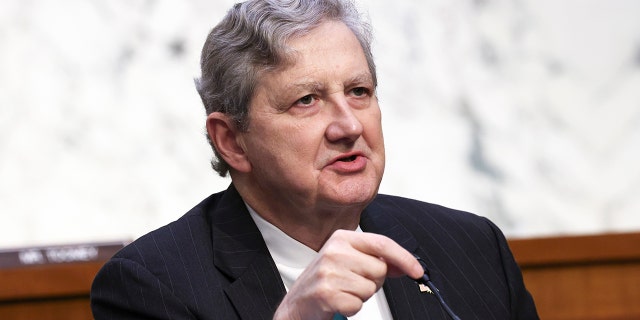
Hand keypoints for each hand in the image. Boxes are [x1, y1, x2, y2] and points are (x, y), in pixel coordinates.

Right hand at [272, 230, 422, 319]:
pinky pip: (357, 304)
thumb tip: (407, 265)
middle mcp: (334, 251)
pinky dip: (351, 307)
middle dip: (373, 281)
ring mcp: (328, 272)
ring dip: (360, 295)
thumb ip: (377, 260)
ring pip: (370, 288)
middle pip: (380, 268)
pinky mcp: (326, 293)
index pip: (382, 243)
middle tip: (353, 282)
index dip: (404, 257)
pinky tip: (337, 301)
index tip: (417, 270)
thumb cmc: (325, 281)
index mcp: (341, 238)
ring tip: (343, 291)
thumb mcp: (349, 261)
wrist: (298, 303)